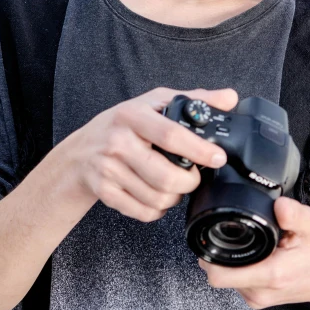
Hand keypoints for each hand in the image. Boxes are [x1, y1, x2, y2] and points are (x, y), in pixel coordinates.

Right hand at [59, 86, 238, 222]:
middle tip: (194, 177)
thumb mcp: (154, 103)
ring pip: (157, 198)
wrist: (80, 152)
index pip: (170, 135)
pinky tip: (158, 198)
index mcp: (133, 116)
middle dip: (189, 182)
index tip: (218, 157)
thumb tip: (230, 97)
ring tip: (175, 186)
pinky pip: (143, 212)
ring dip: (175, 198)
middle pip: (165, 176)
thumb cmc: (122, 125)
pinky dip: (158, 211)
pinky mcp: (105, 192)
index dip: (198, 149)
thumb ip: (195, 99)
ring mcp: (109, 169)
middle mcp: (118, 142)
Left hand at [197, 195, 309, 308]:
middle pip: (218, 274)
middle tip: (234, 234)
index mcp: (270, 274)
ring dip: (231, 260)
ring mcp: (258, 298)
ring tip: (253, 244)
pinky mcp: (258, 299)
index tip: (212, 236)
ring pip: (225, 277)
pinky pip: (235, 281)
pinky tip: (256, 254)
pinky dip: (239, 266)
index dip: (209, 254)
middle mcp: (260, 292)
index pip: (220, 275)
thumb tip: (279, 205)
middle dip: (219, 253)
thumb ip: (295, 214)